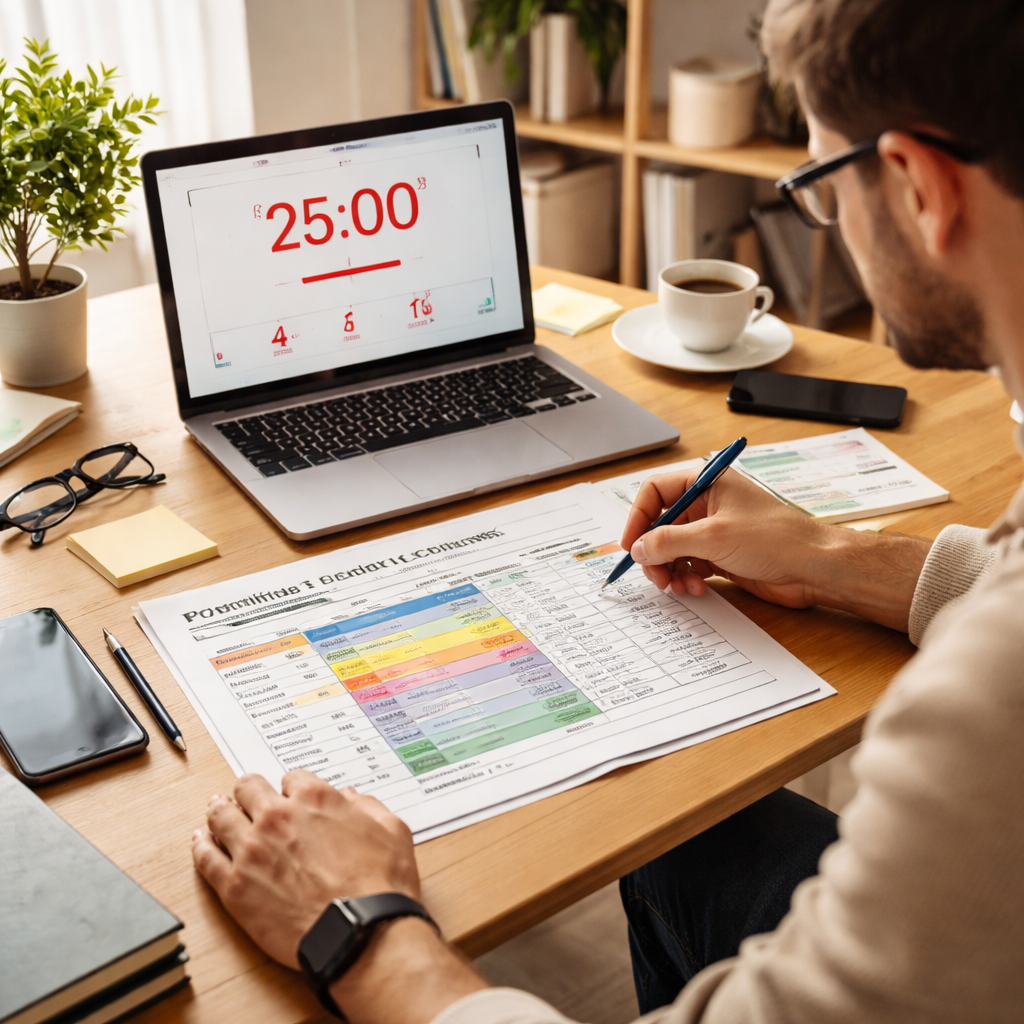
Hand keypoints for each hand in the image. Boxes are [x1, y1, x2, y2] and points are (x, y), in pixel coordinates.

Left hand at [192, 770, 419, 968]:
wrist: (359, 934)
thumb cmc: (380, 886)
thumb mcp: (392, 831)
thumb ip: (368, 806)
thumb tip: (352, 798)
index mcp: (314, 799)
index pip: (291, 777)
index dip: (292, 788)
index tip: (291, 798)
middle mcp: (277, 817)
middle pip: (248, 788)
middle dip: (250, 791)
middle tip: (247, 799)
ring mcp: (251, 850)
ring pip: (220, 816)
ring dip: (220, 811)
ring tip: (219, 812)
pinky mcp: (233, 887)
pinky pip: (205, 858)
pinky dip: (201, 846)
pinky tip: (201, 843)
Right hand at [621, 466, 930, 631]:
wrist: (814, 568)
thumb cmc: (775, 539)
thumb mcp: (712, 537)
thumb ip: (668, 542)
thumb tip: (638, 548)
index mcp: (706, 482)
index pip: (656, 491)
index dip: (638, 517)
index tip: (631, 544)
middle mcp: (708, 503)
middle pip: (661, 524)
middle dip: (654, 551)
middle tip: (653, 574)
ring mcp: (714, 530)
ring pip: (672, 548)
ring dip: (669, 569)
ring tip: (676, 585)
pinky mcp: (722, 555)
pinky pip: (688, 565)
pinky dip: (685, 578)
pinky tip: (695, 588)